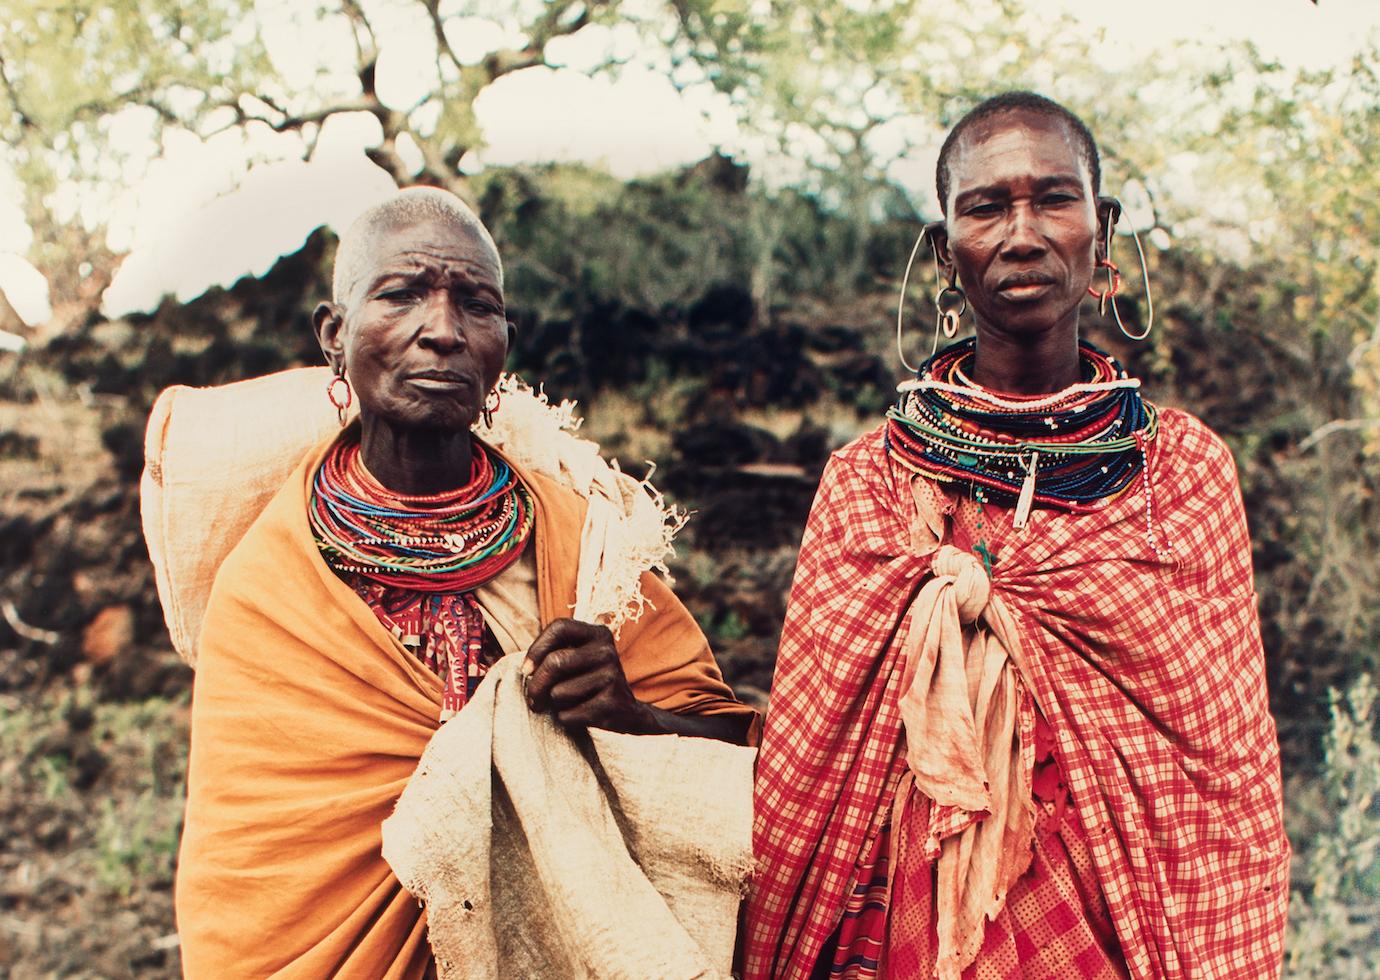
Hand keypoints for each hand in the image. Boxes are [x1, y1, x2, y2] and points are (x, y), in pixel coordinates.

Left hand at [522, 619, 658, 733]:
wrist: (627, 711)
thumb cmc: (589, 681)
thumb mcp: (578, 659)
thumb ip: (553, 654)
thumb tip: (526, 671)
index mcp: (598, 634)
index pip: (560, 627)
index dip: (537, 648)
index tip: (526, 669)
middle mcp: (607, 651)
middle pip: (555, 662)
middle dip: (536, 685)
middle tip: (533, 699)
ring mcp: (612, 676)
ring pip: (558, 692)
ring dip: (554, 704)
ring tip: (568, 703)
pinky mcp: (611, 703)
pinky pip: (568, 714)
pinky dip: (566, 718)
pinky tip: (580, 714)